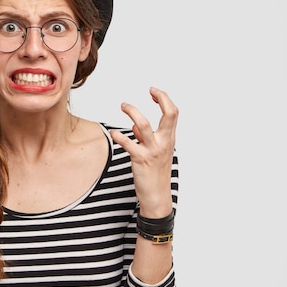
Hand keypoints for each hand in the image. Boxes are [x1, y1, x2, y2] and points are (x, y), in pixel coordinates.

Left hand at [110, 87, 177, 217]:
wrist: (157, 196)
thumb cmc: (155, 174)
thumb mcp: (155, 154)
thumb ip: (146, 139)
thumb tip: (134, 128)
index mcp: (169, 139)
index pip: (173, 114)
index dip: (165, 99)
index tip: (154, 92)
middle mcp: (164, 142)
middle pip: (169, 114)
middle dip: (162, 98)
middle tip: (150, 90)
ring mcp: (153, 150)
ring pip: (144, 124)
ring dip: (133, 112)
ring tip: (123, 106)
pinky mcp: (140, 159)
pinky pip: (127, 143)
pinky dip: (118, 136)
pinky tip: (112, 133)